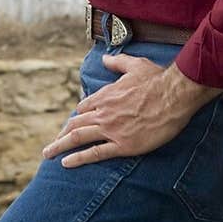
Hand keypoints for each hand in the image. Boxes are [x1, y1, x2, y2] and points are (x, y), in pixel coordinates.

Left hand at [42, 53, 220, 167]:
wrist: (174, 95)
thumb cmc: (157, 79)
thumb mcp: (135, 65)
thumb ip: (117, 62)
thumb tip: (105, 58)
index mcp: (106, 95)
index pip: (84, 107)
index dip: (77, 116)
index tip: (72, 125)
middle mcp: (104, 112)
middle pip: (75, 124)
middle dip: (61, 134)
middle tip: (51, 145)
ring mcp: (111, 129)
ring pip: (78, 138)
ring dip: (60, 146)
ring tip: (48, 154)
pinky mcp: (123, 145)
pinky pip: (95, 153)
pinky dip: (78, 158)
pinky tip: (65, 163)